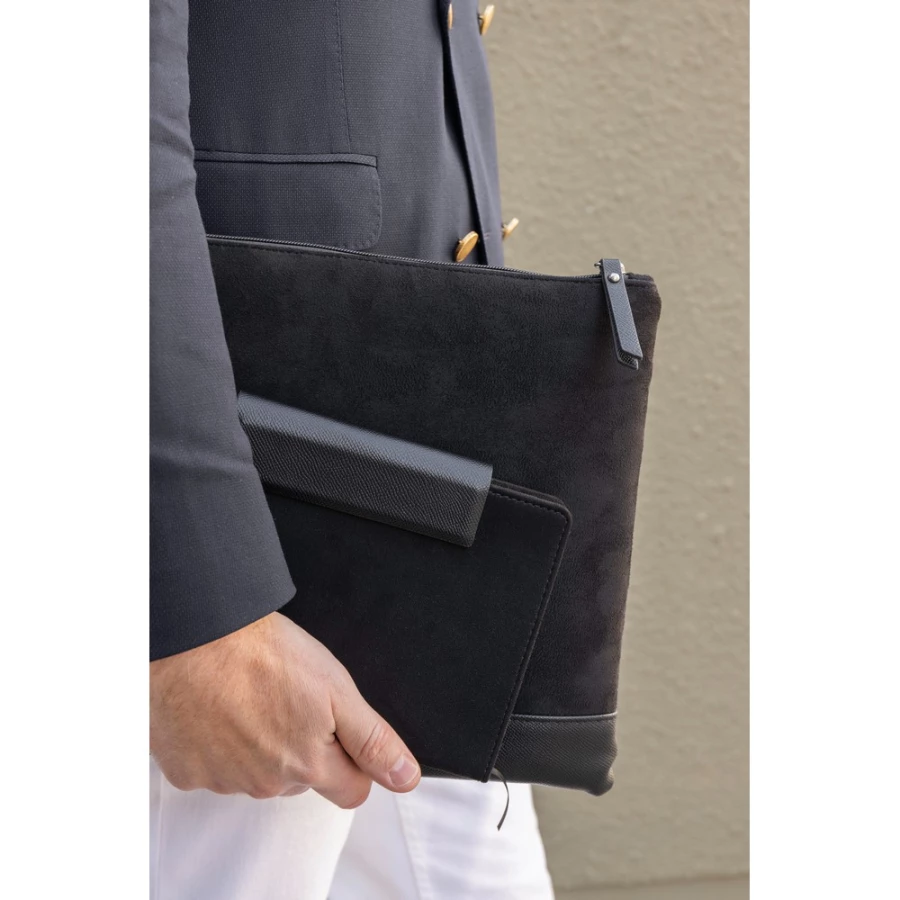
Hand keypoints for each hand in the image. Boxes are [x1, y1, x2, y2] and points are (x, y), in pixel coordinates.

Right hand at [149, 611, 420, 807]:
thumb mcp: (336, 689)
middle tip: (290, 698)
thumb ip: (372, 740)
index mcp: (308, 765)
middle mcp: (266, 784)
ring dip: (261, 745)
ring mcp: (223, 781)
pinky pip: (215, 767)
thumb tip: (406, 778)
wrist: (195, 636)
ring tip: (253, 696)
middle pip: (304, 779)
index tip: (337, 727)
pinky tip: (220, 707)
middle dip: (305, 747)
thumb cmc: (263, 653)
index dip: (353, 759)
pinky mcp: (186, 772)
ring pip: (259, 773)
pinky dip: (220, 744)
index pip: (352, 790)